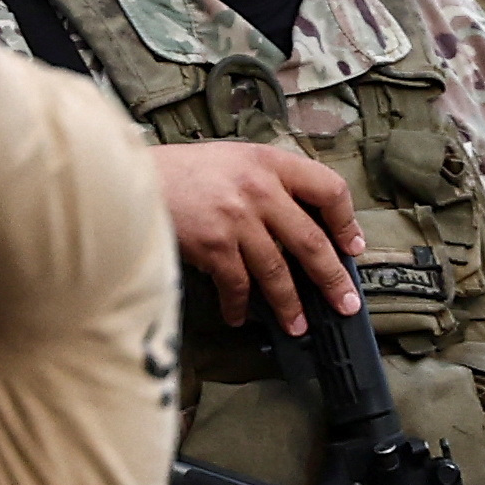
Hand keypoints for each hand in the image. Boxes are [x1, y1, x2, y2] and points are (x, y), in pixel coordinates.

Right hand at [152, 142, 363, 335]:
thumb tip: (298, 224)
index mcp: (270, 162)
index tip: (352, 246)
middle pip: (311, 240)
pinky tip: (238, 317)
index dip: (346, 221)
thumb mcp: (234, 158)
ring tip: (298, 325)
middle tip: (346, 303)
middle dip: (332, 278)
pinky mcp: (214, 245)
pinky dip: (238, 305)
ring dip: (290, 304)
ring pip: (277, 271)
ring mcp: (238, 219)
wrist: (133, 178)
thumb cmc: (183, 171)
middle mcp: (260, 189)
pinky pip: (237, 285)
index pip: (329, 188)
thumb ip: (268, 181)